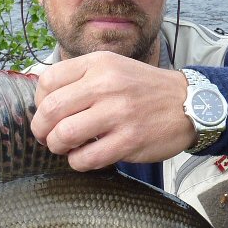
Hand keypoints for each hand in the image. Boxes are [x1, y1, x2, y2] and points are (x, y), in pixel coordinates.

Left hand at [32, 51, 196, 170]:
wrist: (189, 103)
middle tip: (47, 137)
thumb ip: (81, 78)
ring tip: (66, 148)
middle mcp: (106, 85)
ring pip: (63, 135)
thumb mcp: (113, 67)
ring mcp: (118, 113)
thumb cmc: (144, 89)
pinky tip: (84, 158)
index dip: (38, 102)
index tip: (47, 113)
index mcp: (98, 64)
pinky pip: (86, 158)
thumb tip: (44, 101)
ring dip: (57, 147)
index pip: (48, 81)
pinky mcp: (129, 141)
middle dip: (41, 129)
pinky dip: (77, 162)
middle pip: (50, 110)